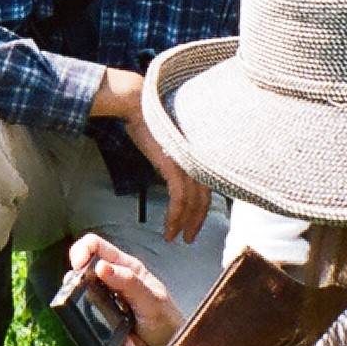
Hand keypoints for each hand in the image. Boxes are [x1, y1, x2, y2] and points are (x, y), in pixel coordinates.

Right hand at [68, 233, 183, 345]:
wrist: (169, 345)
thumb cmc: (166, 319)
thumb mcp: (151, 300)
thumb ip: (129, 283)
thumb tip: (101, 267)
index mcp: (125, 266)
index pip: (95, 245)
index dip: (82, 251)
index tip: (78, 267)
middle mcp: (111, 278)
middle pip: (82, 266)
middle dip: (75, 277)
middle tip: (79, 293)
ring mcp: (104, 296)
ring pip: (79, 288)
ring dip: (77, 298)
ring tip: (86, 310)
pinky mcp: (99, 315)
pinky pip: (83, 311)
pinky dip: (81, 315)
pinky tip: (90, 322)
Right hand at [126, 106, 211, 245]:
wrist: (138, 106)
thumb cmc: (150, 121)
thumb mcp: (169, 142)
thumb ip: (178, 157)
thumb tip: (175, 172)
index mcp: (200, 155)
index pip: (207, 189)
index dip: (202, 210)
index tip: (194, 224)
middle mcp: (200, 160)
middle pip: (204, 200)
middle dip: (196, 223)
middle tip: (188, 239)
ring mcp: (190, 164)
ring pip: (193, 204)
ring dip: (184, 225)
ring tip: (175, 239)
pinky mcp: (176, 167)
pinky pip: (179, 200)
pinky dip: (175, 218)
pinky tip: (169, 229)